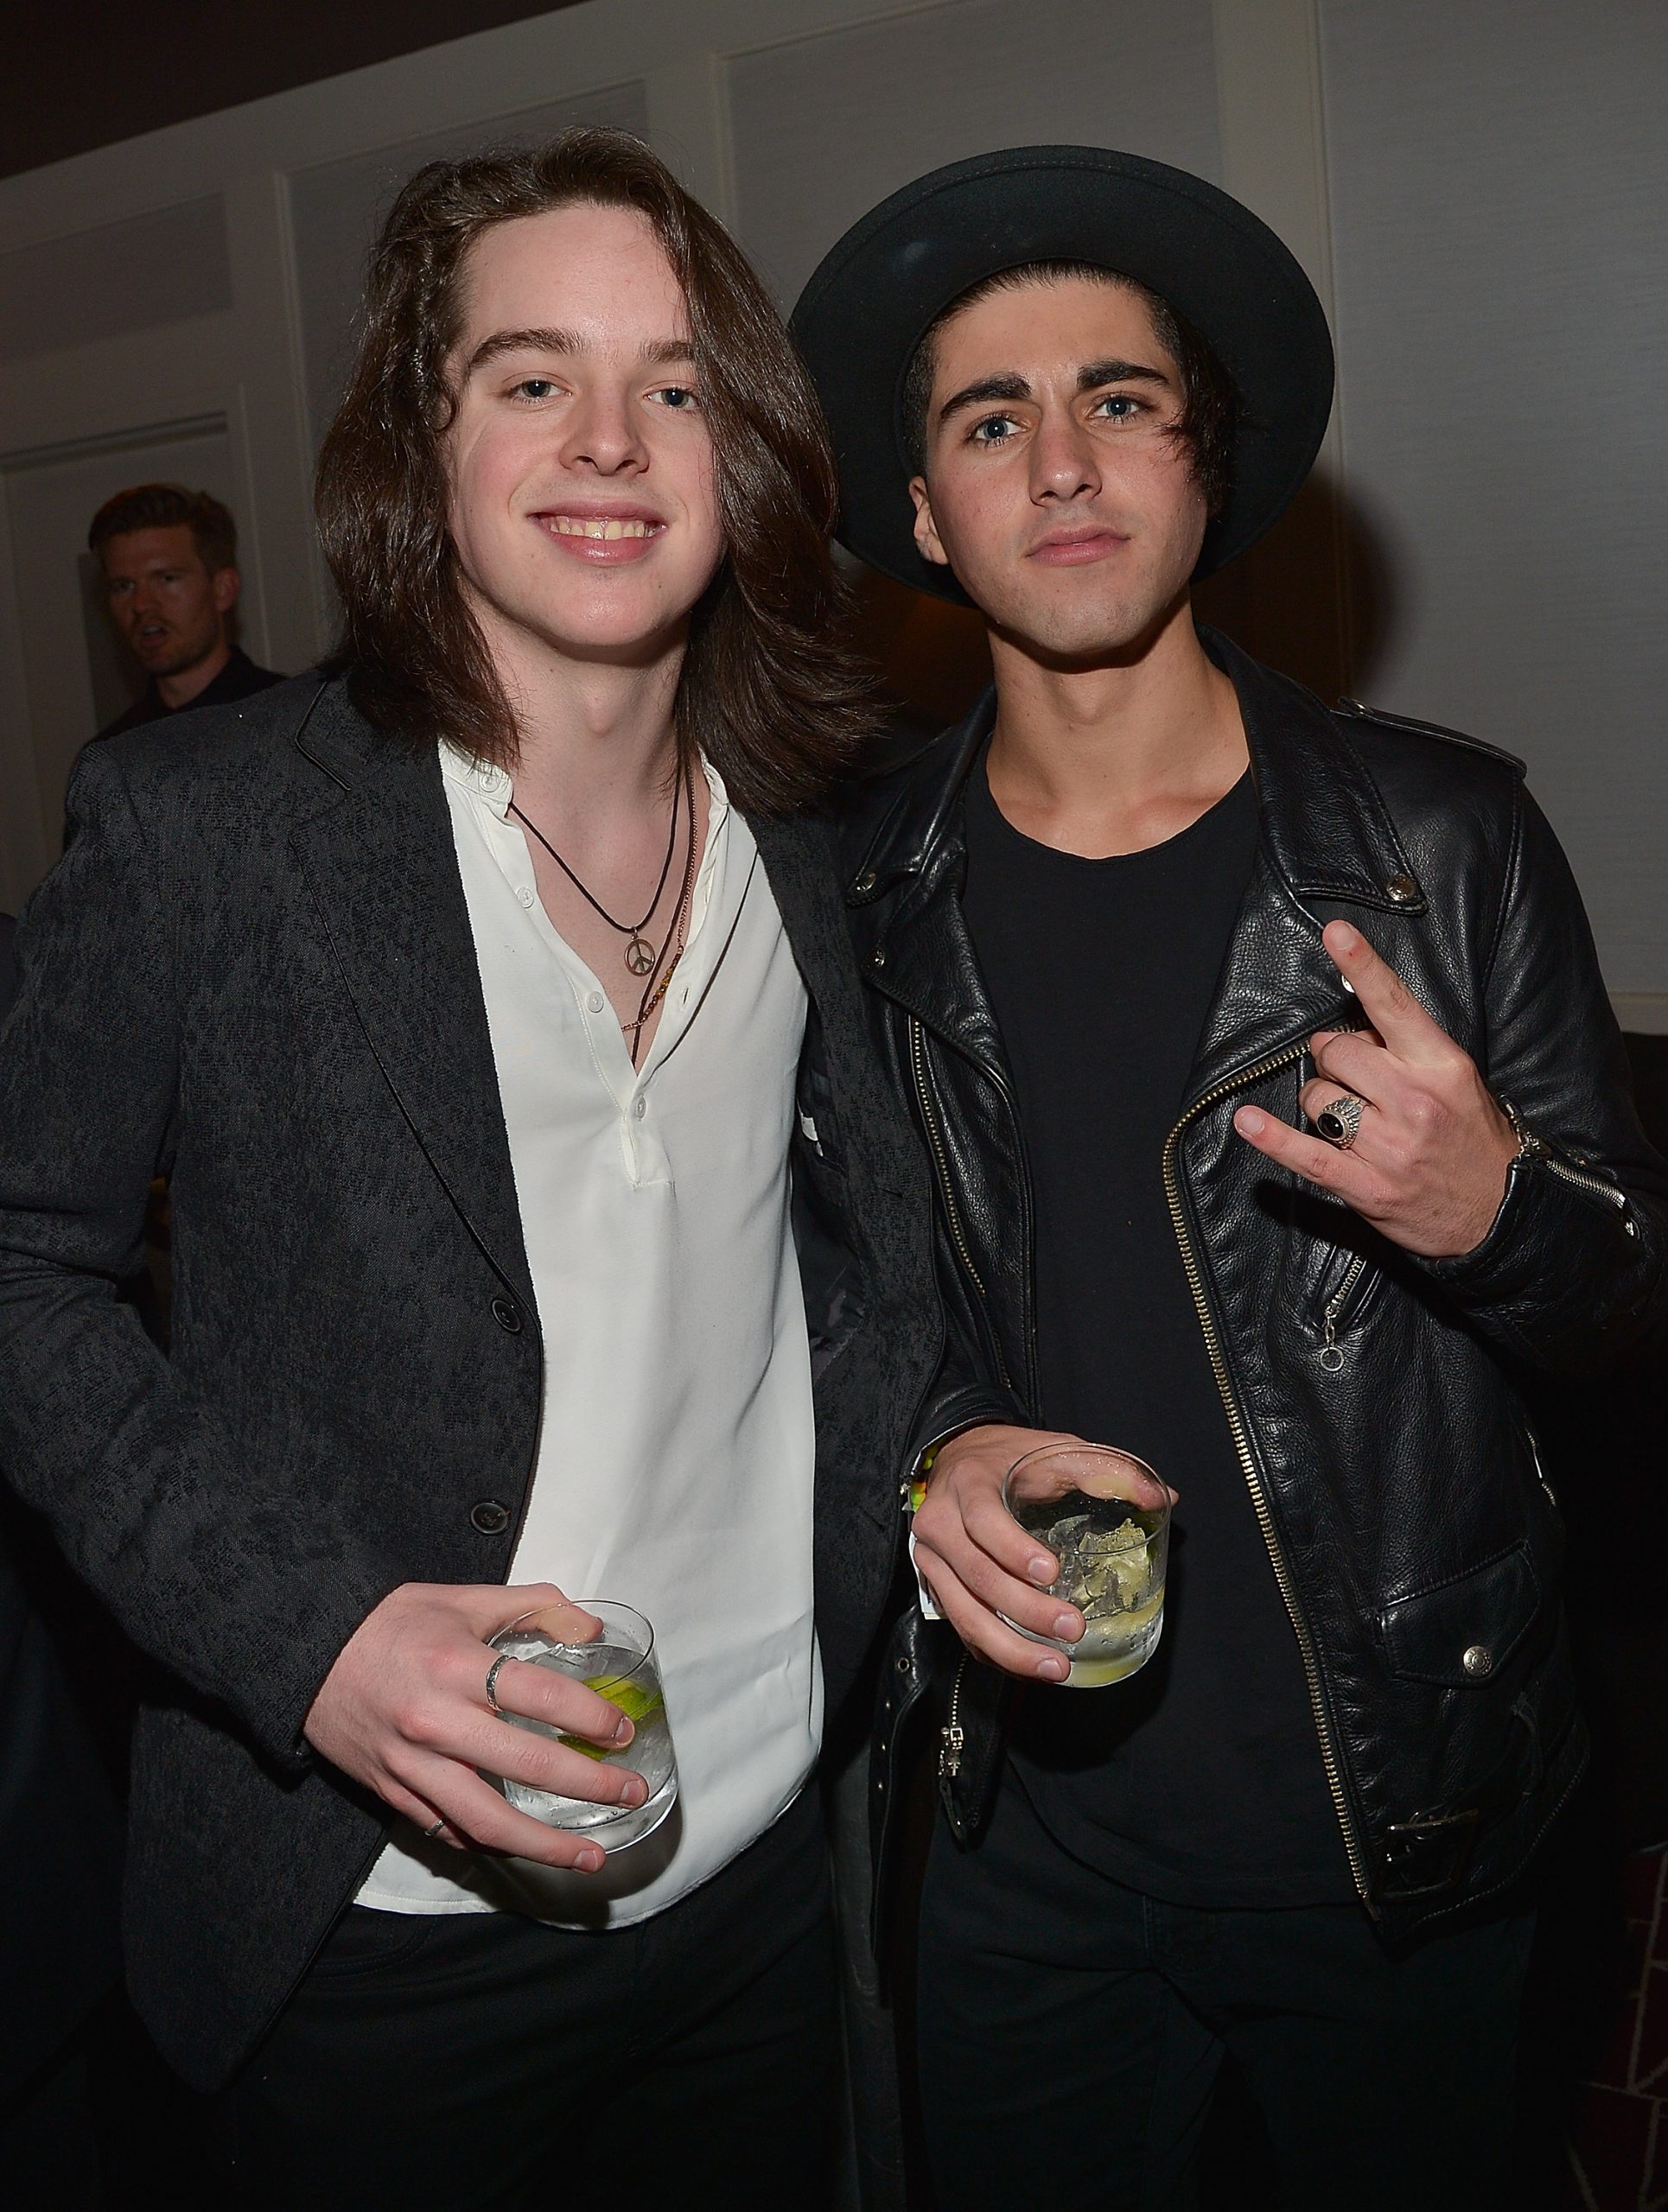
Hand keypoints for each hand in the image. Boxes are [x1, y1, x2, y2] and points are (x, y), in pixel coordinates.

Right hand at [304, 1582, 647, 1872]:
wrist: (304, 1650)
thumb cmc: (390, 1621)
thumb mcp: (464, 1598)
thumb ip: (534, 1606)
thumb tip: (592, 1626)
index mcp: (458, 1665)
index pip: (543, 1696)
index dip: (591, 1718)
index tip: (623, 1734)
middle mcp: (437, 1721)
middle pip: (527, 1765)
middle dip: (590, 1785)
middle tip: (631, 1794)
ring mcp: (412, 1764)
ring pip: (487, 1821)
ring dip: (544, 1844)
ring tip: (589, 1857)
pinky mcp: (392, 1791)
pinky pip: (445, 1830)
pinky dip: (485, 1842)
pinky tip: (520, 1846)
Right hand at [914, 1425, 1173, 1681]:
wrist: (960, 1459)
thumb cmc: (1010, 1459)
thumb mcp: (1055, 1450)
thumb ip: (1106, 1470)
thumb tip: (1163, 1497)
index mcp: (968, 1486)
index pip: (983, 1521)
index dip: (1013, 1550)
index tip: (1052, 1573)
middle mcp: (940, 1525)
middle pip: (978, 1577)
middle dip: (1026, 1610)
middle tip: (1073, 1628)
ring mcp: (933, 1561)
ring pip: (965, 1614)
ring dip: (1011, 1647)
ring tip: (1056, 1666)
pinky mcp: (938, 1588)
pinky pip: (963, 1629)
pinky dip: (996, 1654)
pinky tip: (1031, 1667)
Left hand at [1233, 920, 1517, 1259]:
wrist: (1502, 1213)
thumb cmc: (1474, 1140)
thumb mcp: (1458, 1081)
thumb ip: (1408, 1050)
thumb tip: (1354, 1027)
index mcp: (1440, 1065)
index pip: (1393, 1004)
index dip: (1362, 965)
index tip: (1335, 933)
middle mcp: (1413, 1099)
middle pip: (1336, 1052)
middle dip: (1331, 1057)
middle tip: (1348, 1074)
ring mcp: (1388, 1144)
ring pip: (1318, 1097)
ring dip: (1319, 1101)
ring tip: (1347, 1117)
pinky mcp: (1366, 1185)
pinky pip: (1307, 1154)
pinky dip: (1272, 1139)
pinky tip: (1248, 1122)